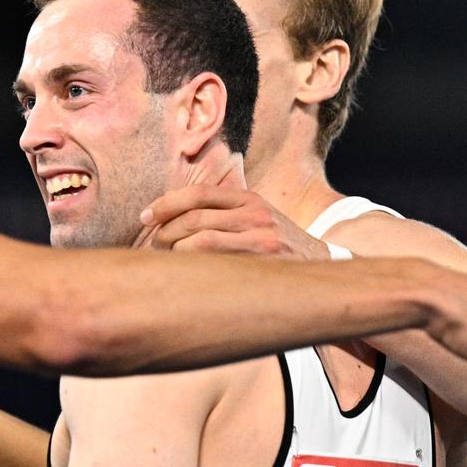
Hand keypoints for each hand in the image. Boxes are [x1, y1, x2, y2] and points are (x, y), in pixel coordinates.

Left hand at [139, 186, 331, 258]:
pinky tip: (185, 272)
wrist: (319, 267)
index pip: (199, 194)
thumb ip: (222, 210)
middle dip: (166, 231)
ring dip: (176, 251)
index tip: (146, 215)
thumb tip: (169, 215)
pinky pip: (216, 266)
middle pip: (195, 219)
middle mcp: (256, 216)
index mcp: (250, 200)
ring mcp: (261, 242)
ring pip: (202, 243)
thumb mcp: (256, 216)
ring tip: (170, 258)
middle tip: (155, 242)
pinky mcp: (262, 266)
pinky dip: (193, 268)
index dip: (166, 204)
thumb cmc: (275, 244)